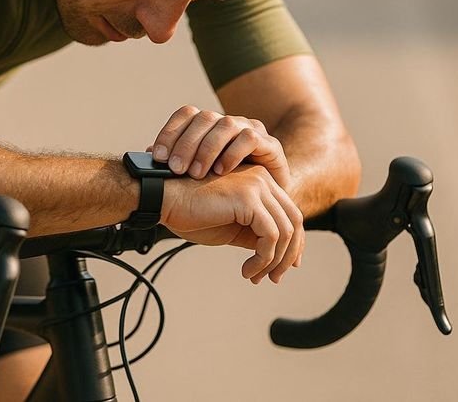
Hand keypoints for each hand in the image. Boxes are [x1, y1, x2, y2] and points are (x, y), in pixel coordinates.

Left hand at [149, 106, 291, 188]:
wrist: (269, 204)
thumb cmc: (227, 192)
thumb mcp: (197, 180)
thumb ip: (175, 164)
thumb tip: (145, 155)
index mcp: (209, 127)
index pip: (185, 114)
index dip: (170, 132)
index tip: (157, 156)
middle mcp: (229, 123)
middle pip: (203, 118)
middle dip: (186, 143)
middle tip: (176, 169)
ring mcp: (250, 130)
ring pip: (225, 125)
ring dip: (208, 148)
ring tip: (196, 174)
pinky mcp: (270, 145)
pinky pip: (250, 138)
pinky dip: (233, 153)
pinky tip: (221, 171)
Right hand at [161, 162, 304, 282]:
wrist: (163, 199)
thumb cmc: (190, 212)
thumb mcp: (230, 226)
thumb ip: (254, 234)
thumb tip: (276, 255)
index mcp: (259, 181)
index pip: (289, 214)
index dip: (292, 243)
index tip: (283, 267)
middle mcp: (262, 179)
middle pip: (294, 221)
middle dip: (287, 254)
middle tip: (272, 278)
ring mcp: (256, 186)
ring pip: (285, 231)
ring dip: (273, 261)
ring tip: (254, 276)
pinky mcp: (247, 198)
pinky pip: (270, 236)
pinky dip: (263, 259)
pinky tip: (246, 269)